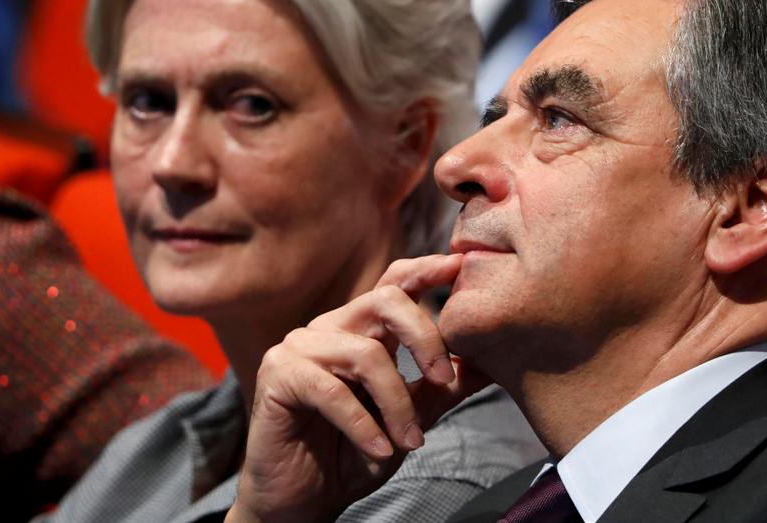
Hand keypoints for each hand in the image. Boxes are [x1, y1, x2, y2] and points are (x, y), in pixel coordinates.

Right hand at [226, 254, 490, 522]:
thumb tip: (488, 361)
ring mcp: (301, 347)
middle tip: (444, 379)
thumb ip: (443, 387)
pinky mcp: (278, 375)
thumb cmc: (354, 453)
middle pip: (385, 301)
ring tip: (410, 441)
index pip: (394, 284)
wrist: (303, 500)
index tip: (459, 266)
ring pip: (366, 353)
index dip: (425, 270)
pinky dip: (363, 423)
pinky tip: (379, 449)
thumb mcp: (411, 417)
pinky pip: (331, 389)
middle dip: (425, 336)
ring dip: (397, 402)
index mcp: (362, 329)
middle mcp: (331, 328)